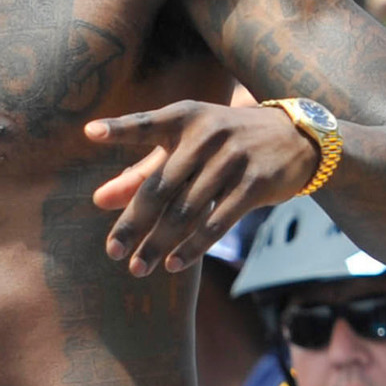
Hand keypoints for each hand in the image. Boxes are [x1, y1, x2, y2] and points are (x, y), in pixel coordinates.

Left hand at [84, 102, 321, 276]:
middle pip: (160, 187)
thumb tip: (99, 200)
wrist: (294, 136)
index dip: (120, 129)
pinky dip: (193, 246)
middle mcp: (206, 135)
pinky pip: (217, 221)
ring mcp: (232, 159)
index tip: (90, 133)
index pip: (146, 124)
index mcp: (183, 118)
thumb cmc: (223, 141)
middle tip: (112, 252)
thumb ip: (141, 170)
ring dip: (159, 243)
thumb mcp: (185, 145)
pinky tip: (174, 264)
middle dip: (133, 224)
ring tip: (138, 267)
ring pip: (186, 210)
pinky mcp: (255, 184)